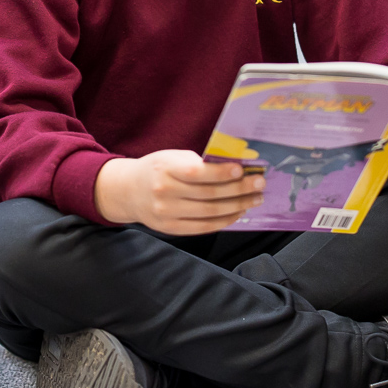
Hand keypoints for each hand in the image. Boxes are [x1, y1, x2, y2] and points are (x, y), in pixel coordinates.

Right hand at [94, 149, 267, 234]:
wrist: (128, 191)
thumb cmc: (157, 169)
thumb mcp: (172, 157)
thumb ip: (197, 162)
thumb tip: (234, 169)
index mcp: (165, 169)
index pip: (197, 173)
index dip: (221, 173)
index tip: (242, 170)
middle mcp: (165, 193)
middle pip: (209, 195)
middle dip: (239, 190)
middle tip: (259, 184)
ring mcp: (167, 214)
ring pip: (210, 213)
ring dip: (237, 206)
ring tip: (254, 199)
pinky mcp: (171, 229)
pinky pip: (203, 227)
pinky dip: (224, 221)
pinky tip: (238, 212)